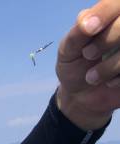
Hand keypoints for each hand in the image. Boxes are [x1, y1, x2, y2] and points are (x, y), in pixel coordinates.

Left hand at [56, 0, 119, 129]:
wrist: (81, 96)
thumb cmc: (74, 66)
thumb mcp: (68, 50)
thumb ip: (77, 33)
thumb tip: (88, 22)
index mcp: (109, 16)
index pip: (115, 4)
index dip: (104, 12)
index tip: (89, 29)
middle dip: (107, 40)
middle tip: (88, 55)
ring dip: (109, 66)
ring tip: (91, 77)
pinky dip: (118, 78)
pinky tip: (110, 82)